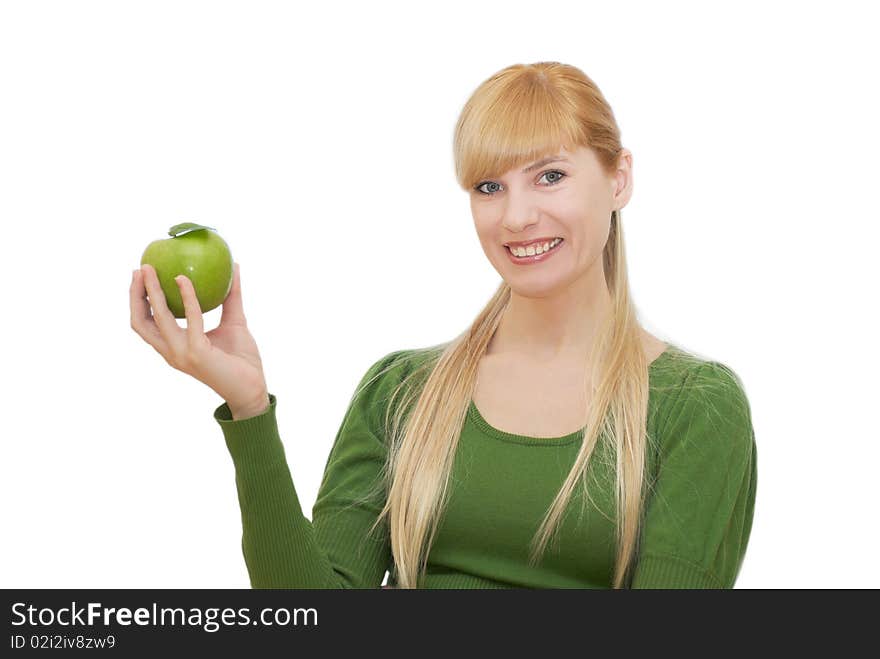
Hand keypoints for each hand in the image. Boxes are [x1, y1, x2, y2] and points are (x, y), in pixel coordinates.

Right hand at [130, 261, 269, 417]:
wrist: (254, 389)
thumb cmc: (242, 360)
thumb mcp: (235, 322)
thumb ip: (231, 297)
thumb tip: (234, 266)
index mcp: (174, 347)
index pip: (145, 324)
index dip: (138, 300)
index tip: (140, 275)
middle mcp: (172, 352)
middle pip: (141, 322)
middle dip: (135, 294)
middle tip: (140, 269)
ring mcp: (182, 354)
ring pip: (157, 319)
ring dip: (152, 292)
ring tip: (151, 270)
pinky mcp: (197, 353)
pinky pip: (190, 319)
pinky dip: (186, 297)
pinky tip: (183, 279)